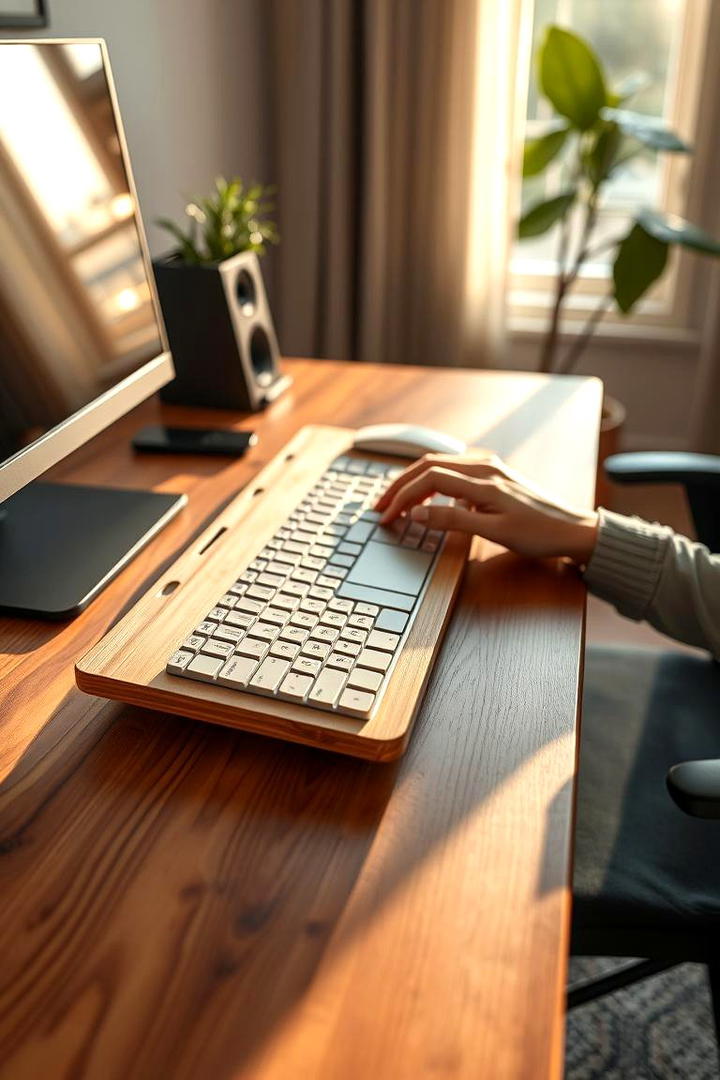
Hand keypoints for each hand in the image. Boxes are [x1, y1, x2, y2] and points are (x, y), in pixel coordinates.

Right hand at [374, 452, 598, 562]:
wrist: (573, 530)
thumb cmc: (539, 534)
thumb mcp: (494, 532)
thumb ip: (452, 520)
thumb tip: (416, 512)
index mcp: (482, 479)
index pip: (428, 479)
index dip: (402, 497)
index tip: (386, 516)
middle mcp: (483, 466)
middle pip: (427, 466)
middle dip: (399, 486)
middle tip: (379, 507)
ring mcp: (489, 468)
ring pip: (438, 466)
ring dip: (413, 482)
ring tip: (395, 502)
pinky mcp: (493, 476)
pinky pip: (452, 472)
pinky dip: (431, 482)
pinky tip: (426, 499)